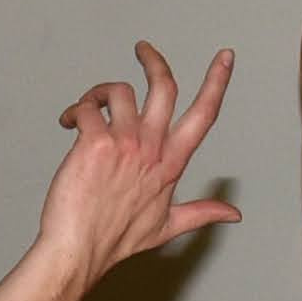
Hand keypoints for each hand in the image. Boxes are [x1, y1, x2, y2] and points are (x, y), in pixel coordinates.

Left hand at [34, 43, 240, 284]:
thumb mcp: (167, 227)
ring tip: (87, 108)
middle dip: (154, 60)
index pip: (204, 115)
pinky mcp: (95, 143)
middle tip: (142, 49)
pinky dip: (75, 110)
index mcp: (170, 164)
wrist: (78, 250)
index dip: (217, 82)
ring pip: (119, 91)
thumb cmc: (115, 239)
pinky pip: (87, 108)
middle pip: (164, 86)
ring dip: (99, 92)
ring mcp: (124, 144)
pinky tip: (68, 123)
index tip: (224, 58)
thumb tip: (233, 214)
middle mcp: (151, 149)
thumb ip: (202, 213)